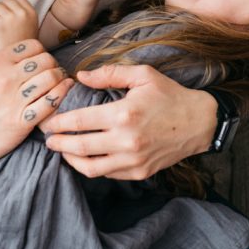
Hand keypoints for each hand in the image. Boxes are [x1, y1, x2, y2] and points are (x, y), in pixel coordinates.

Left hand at [0, 0, 38, 51]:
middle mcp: (22, 13)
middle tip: (2, 25)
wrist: (16, 63)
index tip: (9, 18)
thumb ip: (22, 14)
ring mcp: (9, 18)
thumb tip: (7, 4)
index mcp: (32, 13)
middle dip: (1, 10)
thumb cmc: (20, 47)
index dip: (11, 7)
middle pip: (5, 1)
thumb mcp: (30, 27)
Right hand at [0, 39, 73, 173]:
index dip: (42, 52)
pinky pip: (51, 102)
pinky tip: (64, 91)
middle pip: (46, 60)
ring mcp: (15, 100)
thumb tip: (13, 51)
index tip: (41, 61)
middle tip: (53, 72)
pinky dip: (62, 94)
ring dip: (60, 79)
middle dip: (53, 64)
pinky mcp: (22, 120)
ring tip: (60, 81)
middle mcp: (6, 78)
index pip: (33, 46)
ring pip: (51, 78)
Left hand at [41, 64, 214, 179]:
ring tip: (63, 151)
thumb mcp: (143, 75)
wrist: (200, 123)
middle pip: (79, 147)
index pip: (79, 122)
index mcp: (124, 114)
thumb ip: (109, 73)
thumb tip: (81, 76)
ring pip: (90, 168)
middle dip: (58, 144)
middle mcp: (126, 141)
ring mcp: (133, 160)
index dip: (58, 123)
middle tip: (48, 140)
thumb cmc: (170, 96)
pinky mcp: (139, 172)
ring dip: (71, 160)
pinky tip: (87, 158)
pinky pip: (108, 174)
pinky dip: (92, 168)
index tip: (49, 122)